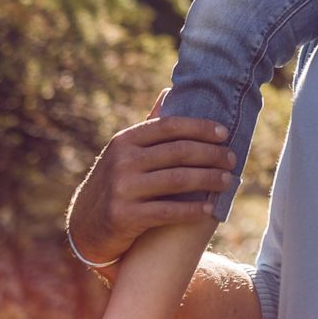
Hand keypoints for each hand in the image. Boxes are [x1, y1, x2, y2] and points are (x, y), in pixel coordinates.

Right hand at [66, 91, 234, 264]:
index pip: (170, 127)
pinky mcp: (124, 216)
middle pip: (178, 152)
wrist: (85, 227)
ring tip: (228, 180)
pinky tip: (210, 209)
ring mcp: (122, 188)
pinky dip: (192, 210)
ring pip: (178, 180)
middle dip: (211, 154)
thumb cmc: (116, 183)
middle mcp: (122, 161)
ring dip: (208, 179)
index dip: (201, 128)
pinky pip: (167, 211)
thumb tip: (168, 91)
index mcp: (125, 140)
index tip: (225, 134)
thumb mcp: (125, 152)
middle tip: (233, 159)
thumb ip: (149, 126)